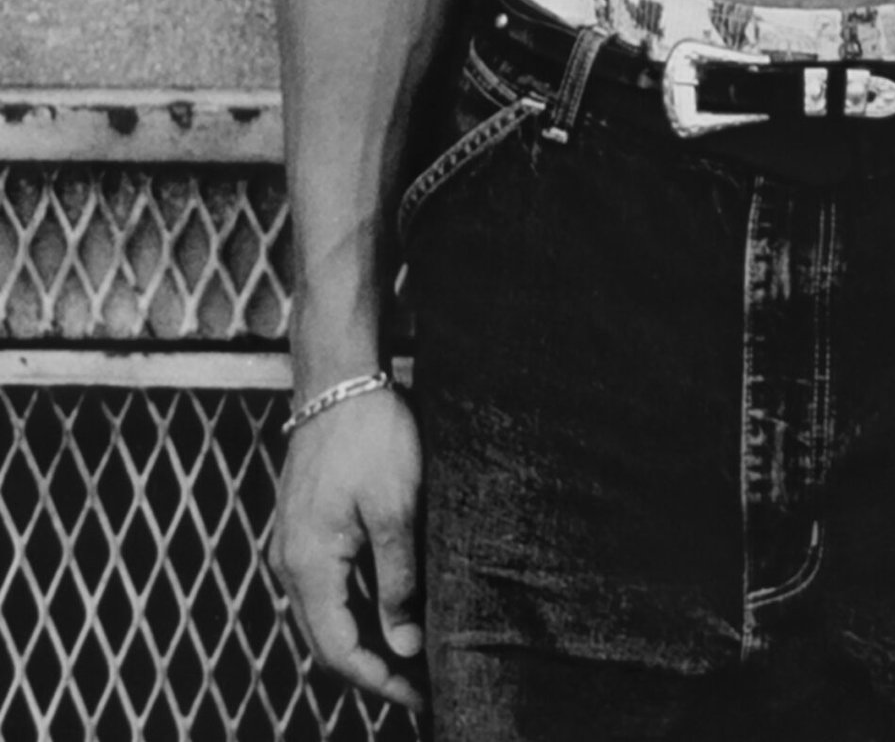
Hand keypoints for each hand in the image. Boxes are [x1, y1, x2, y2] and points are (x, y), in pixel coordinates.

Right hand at [270, 386, 425, 714]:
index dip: (382, 681)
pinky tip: (390, 610)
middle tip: (425, 685)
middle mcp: (290, 563)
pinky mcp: (304, 527)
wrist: (339, 378)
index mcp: (308, 565)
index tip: (424, 696)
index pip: (339, 652)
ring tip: (414, 655)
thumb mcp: (397, 509)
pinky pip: (326, 588)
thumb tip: (405, 647)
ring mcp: (293, 544)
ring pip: (326, 616)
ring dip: (366, 641)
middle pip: (328, 642)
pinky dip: (357, 609)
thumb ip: (398, 582)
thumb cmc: (371, 435)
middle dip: (375, 670)